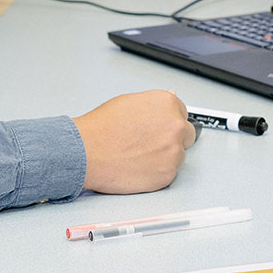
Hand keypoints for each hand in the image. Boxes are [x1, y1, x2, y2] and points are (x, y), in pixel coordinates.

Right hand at [73, 91, 195, 192]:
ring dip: (164, 156)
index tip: (160, 128)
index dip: (168, 121)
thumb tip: (170, 98)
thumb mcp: (128, 102)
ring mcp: (173, 152)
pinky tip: (138, 166)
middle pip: (186, 134)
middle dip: (172, 138)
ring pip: (178, 156)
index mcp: (167, 104)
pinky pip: (168, 173)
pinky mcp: (167, 174)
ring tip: (138, 155)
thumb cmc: (101, 128)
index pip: (182, 113)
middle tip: (149, 144)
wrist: (86, 152)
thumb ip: (155, 104)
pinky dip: (157, 172)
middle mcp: (175, 127)